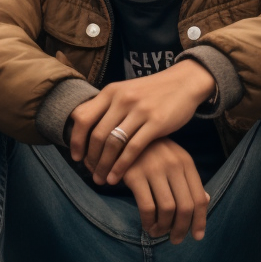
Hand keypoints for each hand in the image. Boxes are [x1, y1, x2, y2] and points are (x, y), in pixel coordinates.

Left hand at [69, 59, 215, 185]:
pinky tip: (116, 177)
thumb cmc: (152, 92)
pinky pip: (132, 149)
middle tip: (90, 173)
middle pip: (97, 135)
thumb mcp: (126, 91)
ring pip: (113, 143)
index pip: (83, 118)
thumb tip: (83, 126)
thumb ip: (107, 106)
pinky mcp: (156, 123)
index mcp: (111, 92)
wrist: (184, 82)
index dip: (76, 140)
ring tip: (101, 179)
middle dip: (91, 159)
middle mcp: (122, 100)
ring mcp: (139, 111)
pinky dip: (121, 166)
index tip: (76, 157)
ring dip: (103, 165)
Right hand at [121, 138, 207, 243]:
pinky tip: (147, 226)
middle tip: (176, 240)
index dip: (200, 220)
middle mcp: (173, 165)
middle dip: (182, 229)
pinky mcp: (134, 175)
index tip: (197, 236)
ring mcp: (154, 169)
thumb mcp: (175, 160)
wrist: (123, 135)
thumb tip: (206, 201)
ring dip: (165, 227)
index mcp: (186, 163)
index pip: (199, 198)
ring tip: (159, 233)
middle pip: (185, 206)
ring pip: (168, 209)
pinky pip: (147, 207)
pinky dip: (149, 222)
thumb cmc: (153, 152)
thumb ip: (189, 180)